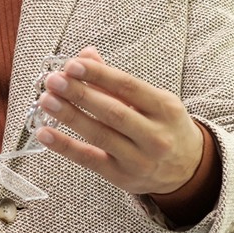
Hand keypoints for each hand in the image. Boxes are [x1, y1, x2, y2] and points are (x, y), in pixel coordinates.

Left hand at [35, 47, 202, 196]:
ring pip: (100, 135)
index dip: (99, 74)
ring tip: (46, 100)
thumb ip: (116, 81)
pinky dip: (65, 146)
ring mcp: (139, 159)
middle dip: (80, 94)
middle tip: (53, 80)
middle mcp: (155, 135)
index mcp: (164, 108)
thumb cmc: (164, 127)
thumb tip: (85, 55)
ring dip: (69, 116)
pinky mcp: (122, 177)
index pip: (128, 87)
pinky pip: (89, 160)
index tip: (72, 64)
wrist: (188, 169)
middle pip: (113, 112)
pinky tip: (45, 133)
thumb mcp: (152, 100)